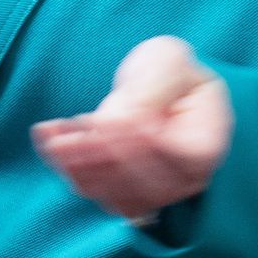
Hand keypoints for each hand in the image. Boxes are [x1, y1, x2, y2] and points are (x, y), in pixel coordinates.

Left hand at [31, 36, 233, 221]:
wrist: (162, 84)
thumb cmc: (170, 70)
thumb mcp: (167, 62)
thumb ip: (150, 92)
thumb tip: (126, 123)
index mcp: (207, 144)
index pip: (169, 154)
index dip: (134, 141)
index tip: (102, 120)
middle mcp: (188, 178)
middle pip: (139, 180)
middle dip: (97, 156)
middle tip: (64, 132)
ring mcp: (160, 192)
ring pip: (114, 193)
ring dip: (78, 167)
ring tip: (50, 137)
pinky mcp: (133, 194)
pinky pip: (100, 194)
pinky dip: (73, 171)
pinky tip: (52, 142)